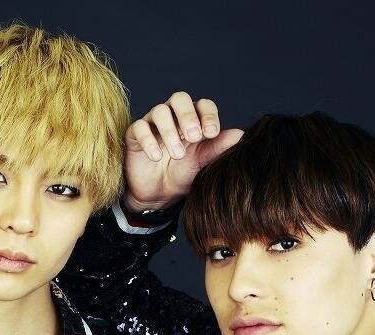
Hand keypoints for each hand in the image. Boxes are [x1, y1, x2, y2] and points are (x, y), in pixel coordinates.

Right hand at [123, 91, 242, 211]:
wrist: (158, 195)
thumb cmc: (181, 175)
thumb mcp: (202, 163)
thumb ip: (217, 148)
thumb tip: (240, 134)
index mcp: (193, 120)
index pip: (203, 105)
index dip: (208, 115)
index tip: (211, 133)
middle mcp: (173, 117)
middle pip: (179, 98)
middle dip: (188, 115)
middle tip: (194, 136)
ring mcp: (153, 124)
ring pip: (159, 111)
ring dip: (170, 131)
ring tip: (177, 154)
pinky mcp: (135, 135)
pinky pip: (139, 127)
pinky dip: (148, 140)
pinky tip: (156, 157)